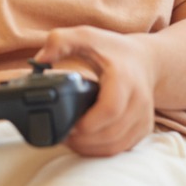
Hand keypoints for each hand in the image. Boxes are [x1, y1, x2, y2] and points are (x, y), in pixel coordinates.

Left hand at [35, 26, 156, 156]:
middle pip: (111, 133)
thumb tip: (39, 60)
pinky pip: (122, 148)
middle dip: (83, 140)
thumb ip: (60, 41)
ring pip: (116, 145)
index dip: (87, 123)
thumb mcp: (86, 36)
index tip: (67, 125)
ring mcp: (144, 116)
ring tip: (70, 140)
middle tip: (61, 135)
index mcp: (124, 78)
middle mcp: (139, 100)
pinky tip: (86, 142)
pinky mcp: (144, 128)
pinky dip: (101, 150)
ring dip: (90, 148)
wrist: (145, 60)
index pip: (110, 109)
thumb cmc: (112, 49)